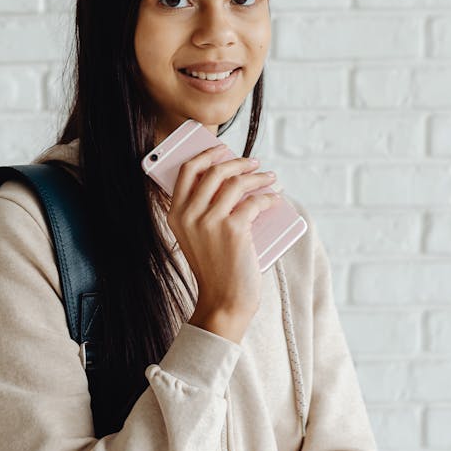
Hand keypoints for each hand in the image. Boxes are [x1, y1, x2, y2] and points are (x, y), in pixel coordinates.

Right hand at [167, 145, 279, 337]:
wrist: (224, 302)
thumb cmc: (215, 268)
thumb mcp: (197, 237)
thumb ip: (203, 210)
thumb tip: (231, 178)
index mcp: (176, 215)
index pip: (188, 170)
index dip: (207, 154)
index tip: (223, 149)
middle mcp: (189, 215)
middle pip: (215, 171)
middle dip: (238, 162)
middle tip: (255, 163)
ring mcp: (210, 222)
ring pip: (237, 182)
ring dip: (258, 177)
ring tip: (270, 178)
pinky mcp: (233, 230)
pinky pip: (254, 202)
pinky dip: (268, 198)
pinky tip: (275, 199)